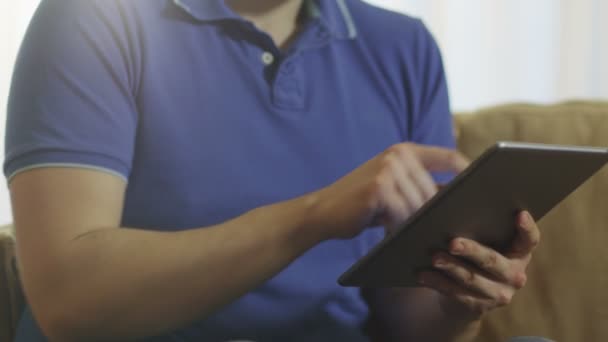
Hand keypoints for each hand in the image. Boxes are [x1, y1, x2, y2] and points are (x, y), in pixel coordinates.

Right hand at [311, 143, 468, 239]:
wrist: (323, 211)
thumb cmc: (361, 204)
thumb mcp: (391, 187)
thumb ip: (419, 186)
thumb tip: (458, 200)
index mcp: (404, 150)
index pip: (449, 156)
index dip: (468, 173)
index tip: (481, 193)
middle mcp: (397, 155)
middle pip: (435, 189)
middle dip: (437, 212)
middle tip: (443, 230)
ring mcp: (388, 170)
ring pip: (421, 205)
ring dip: (418, 223)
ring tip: (416, 234)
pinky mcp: (379, 189)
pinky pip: (404, 215)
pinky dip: (402, 228)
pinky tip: (396, 235)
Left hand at [418, 211, 540, 318]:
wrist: (466, 295)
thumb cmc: (473, 255)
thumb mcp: (483, 241)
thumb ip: (478, 225)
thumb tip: (452, 204)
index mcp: (519, 253)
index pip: (530, 240)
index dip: (527, 228)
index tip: (519, 213)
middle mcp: (515, 276)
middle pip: (492, 260)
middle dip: (471, 251)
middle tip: (452, 243)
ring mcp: (499, 294)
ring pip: (472, 278)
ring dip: (451, 267)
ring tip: (434, 257)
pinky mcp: (479, 307)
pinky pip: (456, 293)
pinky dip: (438, 282)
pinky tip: (423, 274)